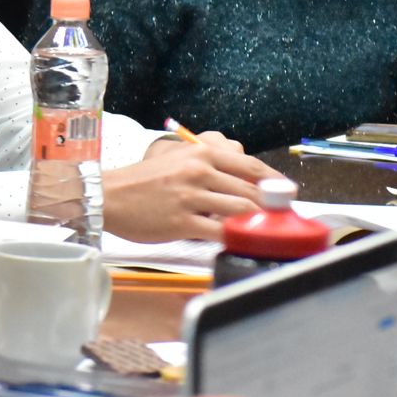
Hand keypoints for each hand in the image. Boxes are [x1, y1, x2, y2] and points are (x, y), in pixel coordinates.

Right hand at [102, 136, 280, 241]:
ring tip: (268, 231)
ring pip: (240, 211)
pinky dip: (235, 237)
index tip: (287, 192)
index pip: (250, 167)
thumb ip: (206, 161)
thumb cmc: (141, 179)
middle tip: (283, 217)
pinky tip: (242, 241)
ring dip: (258, 223)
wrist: (109, 196)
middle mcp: (198, 172)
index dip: (274, 182)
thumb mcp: (175, 157)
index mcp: (199, 154)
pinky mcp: (182, 222)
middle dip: (272, 206)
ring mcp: (190, 198)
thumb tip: (240, 170)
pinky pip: (219, 232)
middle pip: (250, 191)